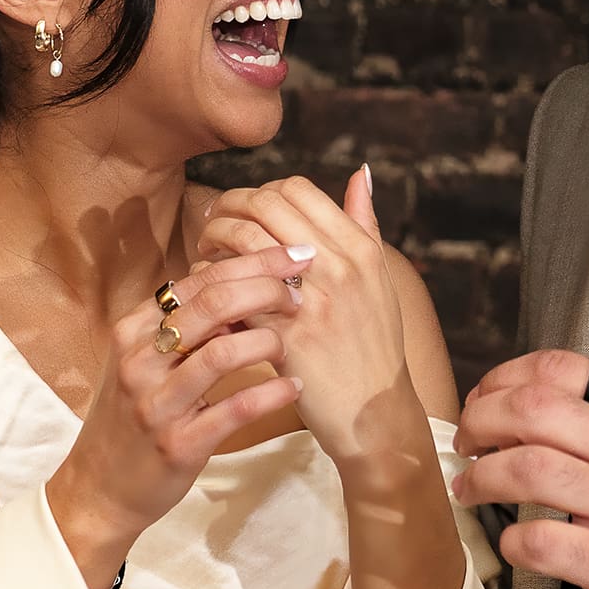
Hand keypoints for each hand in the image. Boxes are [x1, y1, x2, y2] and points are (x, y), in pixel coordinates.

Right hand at [45, 244, 309, 588]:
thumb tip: (245, 283)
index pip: (200, 279)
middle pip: (213, 304)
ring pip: (223, 352)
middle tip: (300, 293)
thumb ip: (185, 324)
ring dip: (269, 339)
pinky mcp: (177, 444)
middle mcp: (140, 360)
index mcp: (134, 330)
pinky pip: (234, 409)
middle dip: (266, 289)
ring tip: (295, 341)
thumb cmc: (133, 415)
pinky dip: (272, 393)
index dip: (252, 262)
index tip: (294, 256)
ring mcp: (157, 403)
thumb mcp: (145, 360)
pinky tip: (294, 386)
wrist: (97, 489)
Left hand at [198, 170, 418, 470]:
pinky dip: (214, 281)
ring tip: (207, 251)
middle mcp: (338, 266)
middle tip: (215, 222)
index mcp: (360, 248)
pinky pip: (235, 290)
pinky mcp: (284, 333)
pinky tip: (208, 290)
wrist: (374, 415)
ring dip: (216, 237)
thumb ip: (366, 224)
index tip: (246, 209)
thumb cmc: (375, 347)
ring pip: (246, 239)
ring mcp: (311, 299)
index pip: (297, 189)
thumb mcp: (380, 280)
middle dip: (230, 206)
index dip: (262, 192)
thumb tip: (359, 173)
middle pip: (266, 204)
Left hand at [450, 350, 588, 588]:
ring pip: (527, 469)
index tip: (484, 399)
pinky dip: (511, 539)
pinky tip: (510, 540)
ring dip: (482, 477)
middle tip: (466, 441)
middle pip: (531, 410)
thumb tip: (526, 402)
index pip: (555, 368)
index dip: (502, 379)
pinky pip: (541, 541)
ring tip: (469, 487)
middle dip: (480, 421)